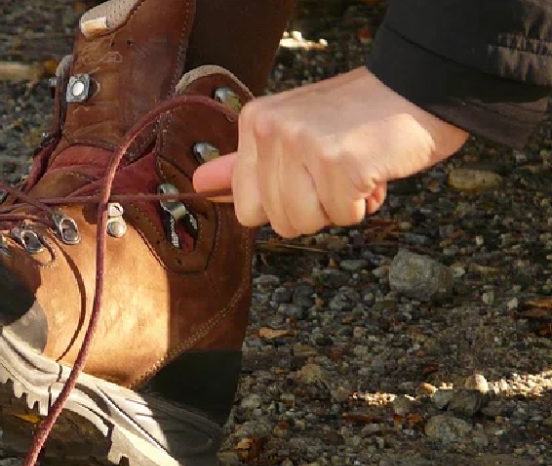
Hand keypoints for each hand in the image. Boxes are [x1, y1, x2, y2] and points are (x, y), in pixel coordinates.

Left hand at [193, 67, 468, 237]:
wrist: (421, 88)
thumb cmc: (359, 117)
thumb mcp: (292, 132)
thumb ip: (245, 163)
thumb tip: (198, 186)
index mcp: (255, 122)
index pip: (246, 206)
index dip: (284, 203)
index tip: (308, 173)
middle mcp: (272, 129)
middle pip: (277, 220)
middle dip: (314, 207)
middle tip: (336, 168)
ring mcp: (303, 144)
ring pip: (305, 222)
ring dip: (338, 207)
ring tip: (354, 168)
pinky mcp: (339, 161)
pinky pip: (344, 216)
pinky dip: (365, 202)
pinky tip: (374, 168)